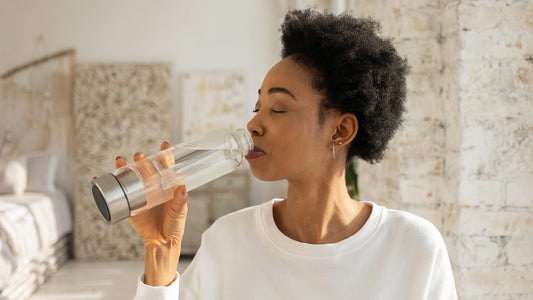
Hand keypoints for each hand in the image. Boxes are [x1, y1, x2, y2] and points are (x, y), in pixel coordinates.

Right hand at [116, 142, 187, 285]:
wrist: (161, 243)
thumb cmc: (174, 226)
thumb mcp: (179, 212)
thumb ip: (180, 201)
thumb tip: (182, 187)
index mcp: (166, 186)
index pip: (166, 166)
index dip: (165, 155)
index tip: (164, 145)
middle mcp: (152, 187)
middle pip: (146, 168)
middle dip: (142, 159)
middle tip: (140, 155)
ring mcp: (140, 195)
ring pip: (131, 177)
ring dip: (124, 167)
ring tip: (121, 160)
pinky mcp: (129, 205)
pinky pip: (116, 194)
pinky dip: (106, 185)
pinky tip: (98, 177)